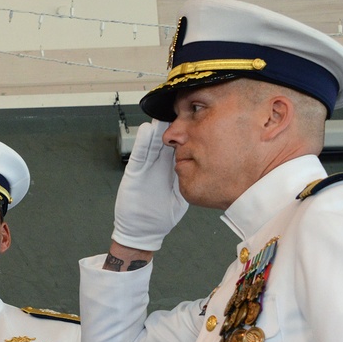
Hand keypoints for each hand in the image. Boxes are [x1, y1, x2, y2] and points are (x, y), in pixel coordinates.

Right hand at [112, 119, 187, 251]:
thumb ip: (189, 184)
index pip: (181, 149)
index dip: (188, 136)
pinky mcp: (134, 173)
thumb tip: (208, 172)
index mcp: (172, 170)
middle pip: (167, 142)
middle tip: (180, 111)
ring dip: (157, 130)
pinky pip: (139, 156)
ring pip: (152, 145)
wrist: (141, 230)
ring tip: (163, 116)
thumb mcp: (179, 198)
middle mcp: (159, 166)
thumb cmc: (160, 217)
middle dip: (173, 127)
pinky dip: (142, 143)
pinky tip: (146, 132)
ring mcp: (146, 168)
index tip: (196, 121)